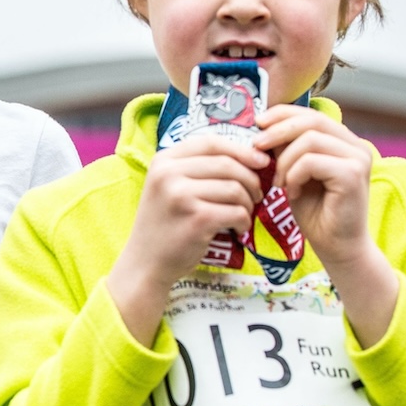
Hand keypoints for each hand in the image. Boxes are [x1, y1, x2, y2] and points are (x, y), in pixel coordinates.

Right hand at [120, 135, 269, 287]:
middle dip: (250, 179)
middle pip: (227, 164)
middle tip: (256, 195)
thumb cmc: (164, 224)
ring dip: (247, 203)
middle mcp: (169, 174)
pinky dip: (244, 222)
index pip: (210, 143)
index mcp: (163, 161)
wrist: (145, 263)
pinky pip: (237, 212)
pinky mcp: (197, 220)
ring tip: (243, 214)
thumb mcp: (168, 187)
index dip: (240, 150)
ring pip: (235, 188)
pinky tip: (237, 229)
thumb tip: (248, 156)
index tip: (260, 161)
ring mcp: (181, 196)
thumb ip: (195, 168)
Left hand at [254, 105, 398, 345]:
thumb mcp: (293, 173)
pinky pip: (311, 161)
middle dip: (277, 131)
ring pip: (309, 140)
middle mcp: (355, 145)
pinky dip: (294, 175)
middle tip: (256, 147)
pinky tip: (292, 192)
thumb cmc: (314, 212)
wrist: (336, 246)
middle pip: (311, 120)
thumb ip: (286, 150)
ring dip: (285, 161)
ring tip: (280, 183)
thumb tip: (263, 127)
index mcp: (342, 141)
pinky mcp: (353, 174)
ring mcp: (358, 158)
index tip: (258, 123)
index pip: (310, 113)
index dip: (282, 114)